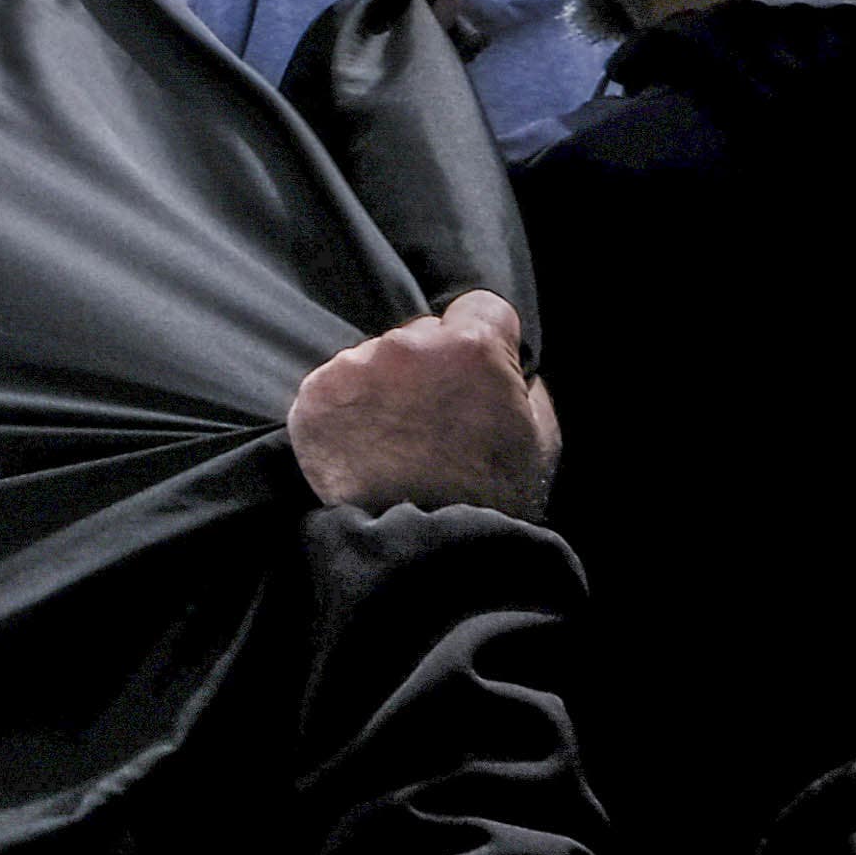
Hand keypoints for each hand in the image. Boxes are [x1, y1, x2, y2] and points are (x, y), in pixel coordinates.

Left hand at [286, 292, 559, 517]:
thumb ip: (525, 383)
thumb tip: (510, 362)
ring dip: (385, 387)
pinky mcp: (315, 397)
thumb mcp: (540, 435)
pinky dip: (346, 411)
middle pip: (422, 333)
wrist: (428, 547)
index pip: (477, 307)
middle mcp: (408, 345)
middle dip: (430, 364)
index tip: (476, 370)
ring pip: (375, 360)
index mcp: (472, 346)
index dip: (482, 339)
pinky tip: (365, 446)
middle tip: (434, 416)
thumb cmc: (494, 495)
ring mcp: (356, 368)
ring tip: (398, 440)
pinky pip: (335, 387)